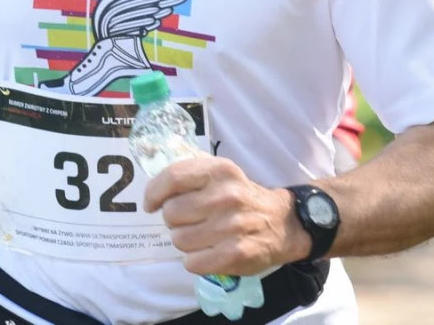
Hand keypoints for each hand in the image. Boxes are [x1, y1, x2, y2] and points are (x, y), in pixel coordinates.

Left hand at [144, 155, 302, 277]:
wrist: (283, 223)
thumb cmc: (242, 198)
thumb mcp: (222, 174)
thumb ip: (190, 174)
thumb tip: (153, 187)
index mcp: (220, 171)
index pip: (172, 177)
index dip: (154, 192)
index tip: (151, 204)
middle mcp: (226, 196)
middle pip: (171, 213)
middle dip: (174, 220)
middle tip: (189, 221)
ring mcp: (231, 226)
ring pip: (179, 240)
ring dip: (184, 241)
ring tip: (201, 236)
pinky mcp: (235, 254)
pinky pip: (192, 263)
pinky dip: (195, 261)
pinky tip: (208, 252)